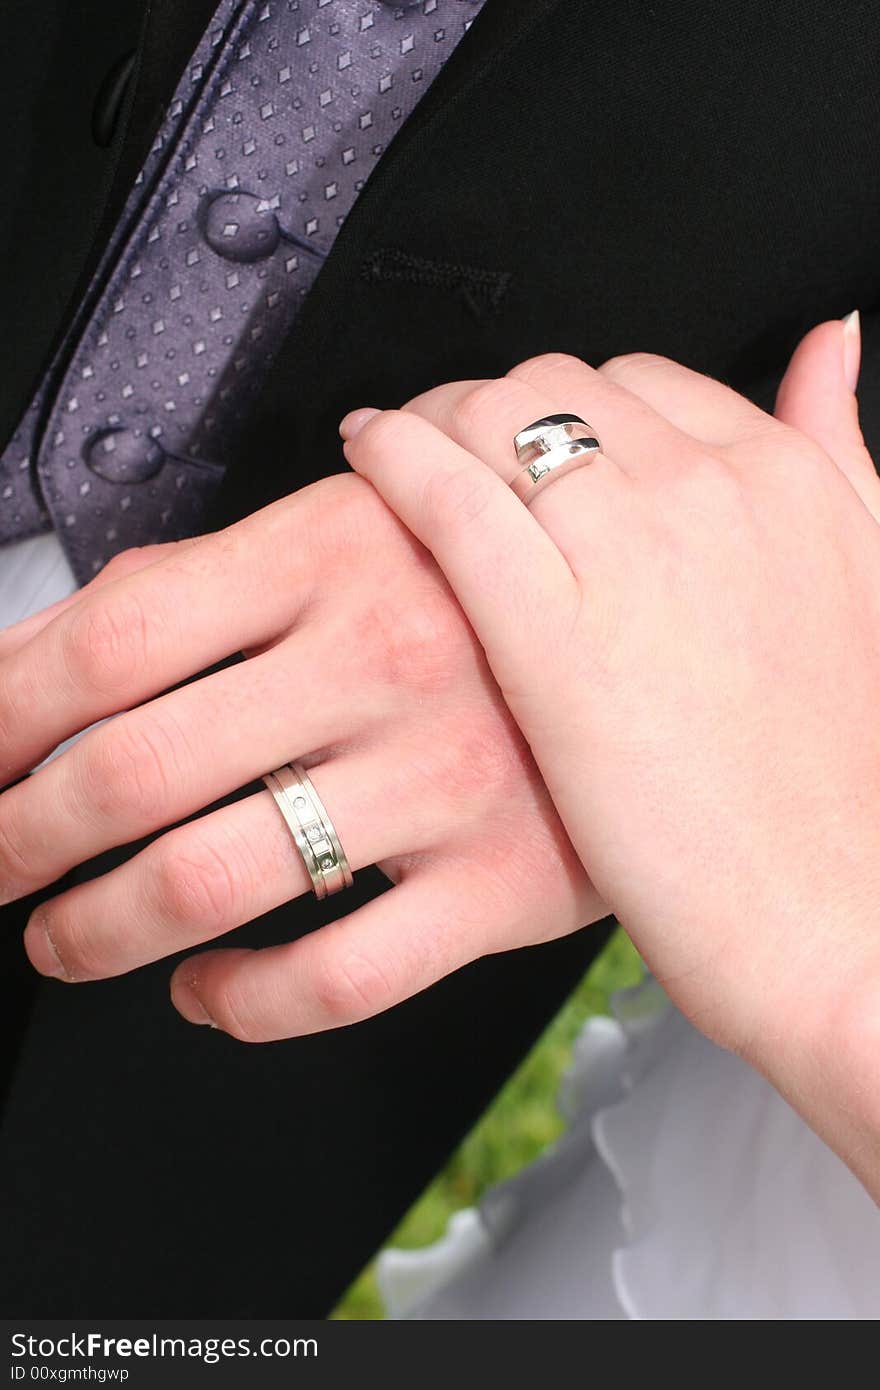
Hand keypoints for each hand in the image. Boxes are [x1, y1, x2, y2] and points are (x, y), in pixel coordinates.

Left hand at [1, 476, 602, 1037]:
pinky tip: (206, 992)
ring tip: (65, 934)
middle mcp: (384, 665)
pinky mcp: (502, 885)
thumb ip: (208, 572)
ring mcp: (444, 783)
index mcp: (334, 557)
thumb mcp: (365, 524)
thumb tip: (55, 641)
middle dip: (20, 834)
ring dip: (99, 928)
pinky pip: (339, 978)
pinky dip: (240, 1005)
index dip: (4, 708)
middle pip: (135, 771)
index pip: (113, 639)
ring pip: (212, 884)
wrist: (675, 644)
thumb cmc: (502, 589)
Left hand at [341, 315, 879, 1196]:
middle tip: (451, 447)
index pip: (641, 383)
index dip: (568, 408)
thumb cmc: (843, 774)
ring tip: (394, 455)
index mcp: (782, 479)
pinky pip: (448, 493)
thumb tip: (828, 345)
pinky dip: (393, 456)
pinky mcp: (549, 627)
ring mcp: (626, 552)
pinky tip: (365, 460)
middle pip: (558, 388)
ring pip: (493, 418)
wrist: (825, 902)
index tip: (528, 438)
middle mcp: (706, 490)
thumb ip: (840, 450)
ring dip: (433, 421)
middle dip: (493, 407)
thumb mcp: (869, 577)